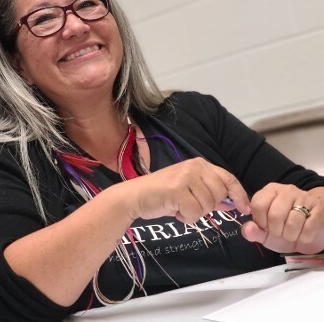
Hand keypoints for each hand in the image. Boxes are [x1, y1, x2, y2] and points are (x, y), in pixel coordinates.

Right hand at [127, 157, 250, 223]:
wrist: (136, 196)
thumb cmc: (161, 194)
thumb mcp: (189, 190)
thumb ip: (210, 194)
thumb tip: (232, 203)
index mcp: (199, 164)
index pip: (228, 178)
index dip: (239, 194)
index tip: (244, 208)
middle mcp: (194, 167)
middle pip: (219, 194)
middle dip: (208, 206)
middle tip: (190, 204)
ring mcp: (185, 177)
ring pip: (207, 205)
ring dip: (194, 213)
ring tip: (179, 206)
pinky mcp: (177, 189)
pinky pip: (194, 212)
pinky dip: (185, 217)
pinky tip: (174, 210)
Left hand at [241, 184, 323, 253]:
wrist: (310, 230)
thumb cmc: (283, 228)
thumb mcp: (265, 232)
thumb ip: (253, 231)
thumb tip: (247, 229)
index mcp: (269, 191)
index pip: (258, 205)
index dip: (260, 221)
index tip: (265, 227)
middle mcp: (286, 190)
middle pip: (275, 215)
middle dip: (276, 231)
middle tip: (280, 232)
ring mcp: (304, 197)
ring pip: (292, 222)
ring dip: (290, 235)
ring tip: (291, 234)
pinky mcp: (319, 208)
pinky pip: (309, 227)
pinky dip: (304, 237)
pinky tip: (303, 234)